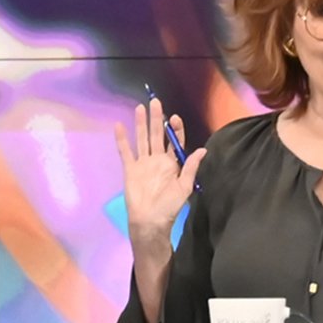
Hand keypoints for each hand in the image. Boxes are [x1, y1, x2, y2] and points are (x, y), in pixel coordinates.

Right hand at [120, 96, 206, 249]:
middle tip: (156, 102)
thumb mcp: (184, 187)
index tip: (175, 118)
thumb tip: (202, 150)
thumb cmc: (169, 206)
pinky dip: (122, 139)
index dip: (175, 130)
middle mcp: (157, 160)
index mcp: (171, 164)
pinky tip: (120, 126)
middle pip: (157, 135)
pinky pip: (125, 151)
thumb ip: (190, 167)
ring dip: (141, 124)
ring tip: (140, 108)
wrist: (150, 220)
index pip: (173, 142)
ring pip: (142, 139)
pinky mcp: (130, 169)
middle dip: (157, 119)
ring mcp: (142, 163)